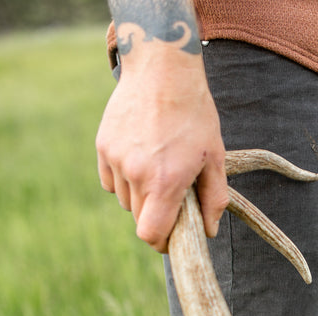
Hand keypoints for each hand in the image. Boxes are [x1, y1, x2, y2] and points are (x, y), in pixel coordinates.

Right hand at [96, 35, 227, 252]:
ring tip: (159, 170)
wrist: (163, 70)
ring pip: (124, 199)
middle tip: (174, 198)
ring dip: (140, 197)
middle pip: (139, 219)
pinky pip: (110, 180)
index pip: (150, 234)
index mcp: (165, 182)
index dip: (162, 243)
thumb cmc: (195, 114)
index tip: (172, 238)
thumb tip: (209, 231)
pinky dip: (123, 179)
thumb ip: (213, 199)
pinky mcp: (103, 146)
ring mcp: (116, 159)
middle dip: (157, 217)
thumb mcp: (215, 157)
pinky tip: (141, 159)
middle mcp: (135, 174)